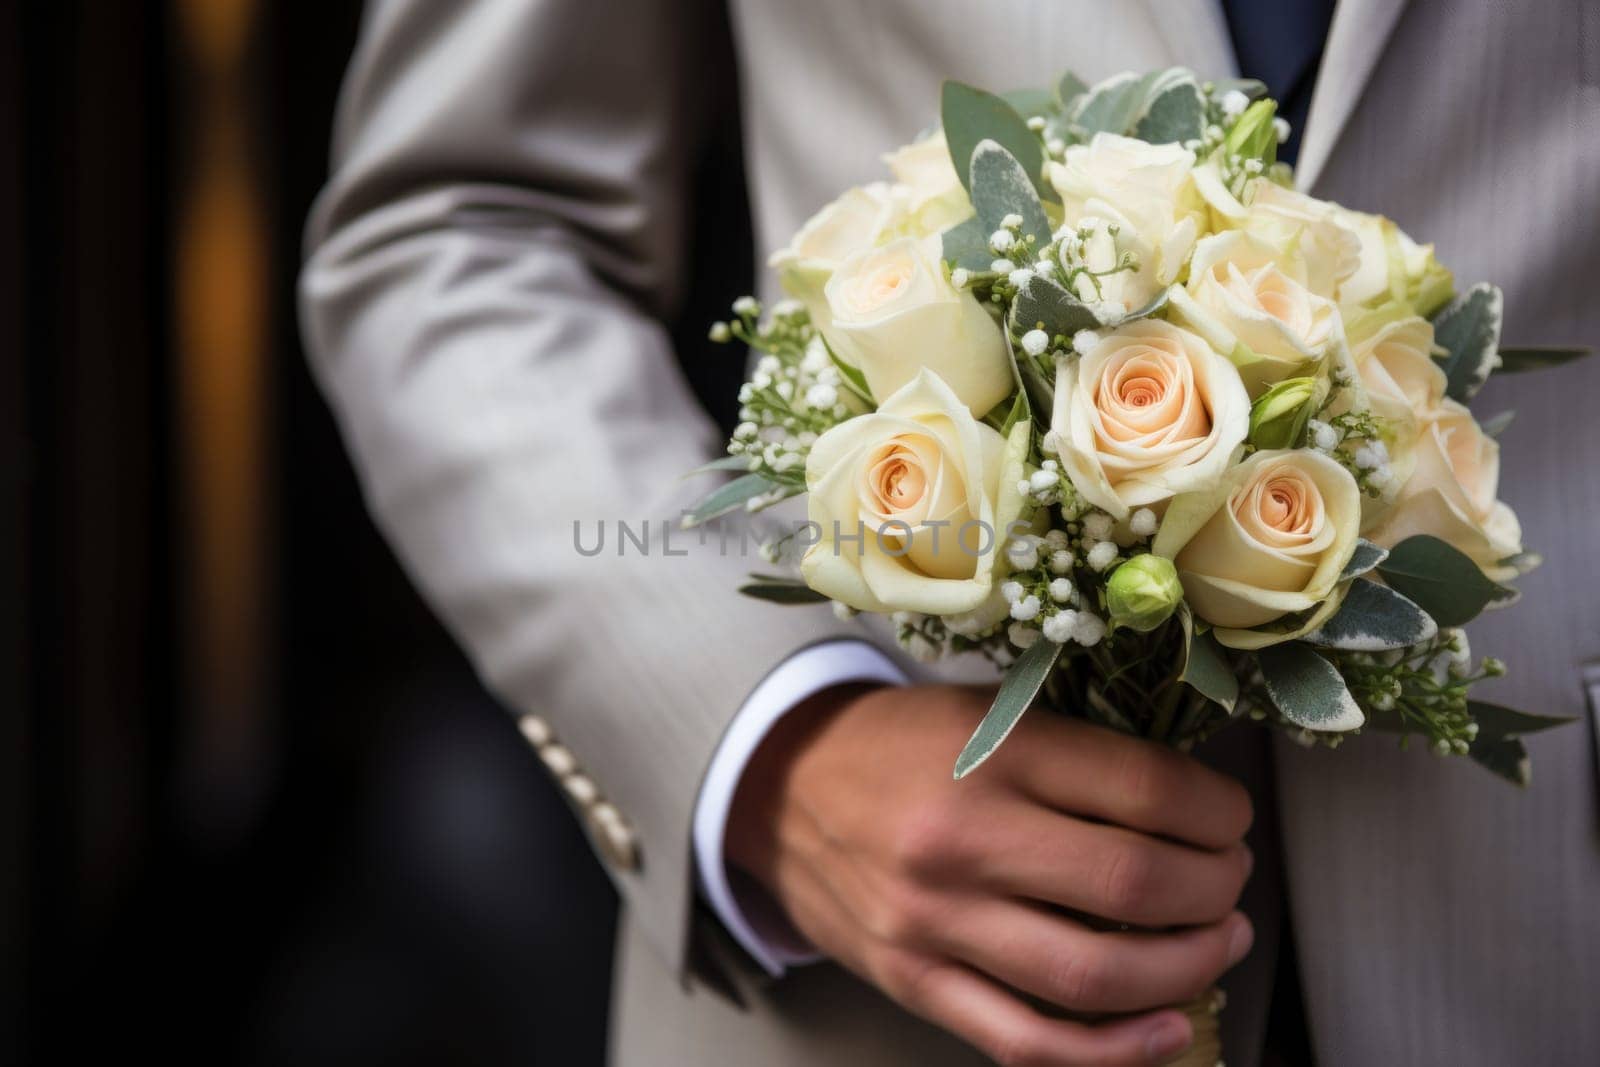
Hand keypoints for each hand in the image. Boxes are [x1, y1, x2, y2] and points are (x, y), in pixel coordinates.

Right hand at [726, 683, 1254, 1066]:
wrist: (778, 785)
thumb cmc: (898, 742)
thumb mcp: (982, 709)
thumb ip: (1075, 752)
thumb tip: (1195, 805)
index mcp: (988, 749)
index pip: (1143, 789)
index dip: (1216, 810)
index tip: (1231, 816)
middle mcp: (962, 838)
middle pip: (1134, 882)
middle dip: (1216, 888)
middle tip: (1231, 878)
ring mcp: (935, 921)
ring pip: (1094, 973)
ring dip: (1186, 966)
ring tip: (1218, 942)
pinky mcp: (915, 982)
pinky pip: (1028, 1041)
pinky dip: (1114, 1051)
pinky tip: (1164, 1029)